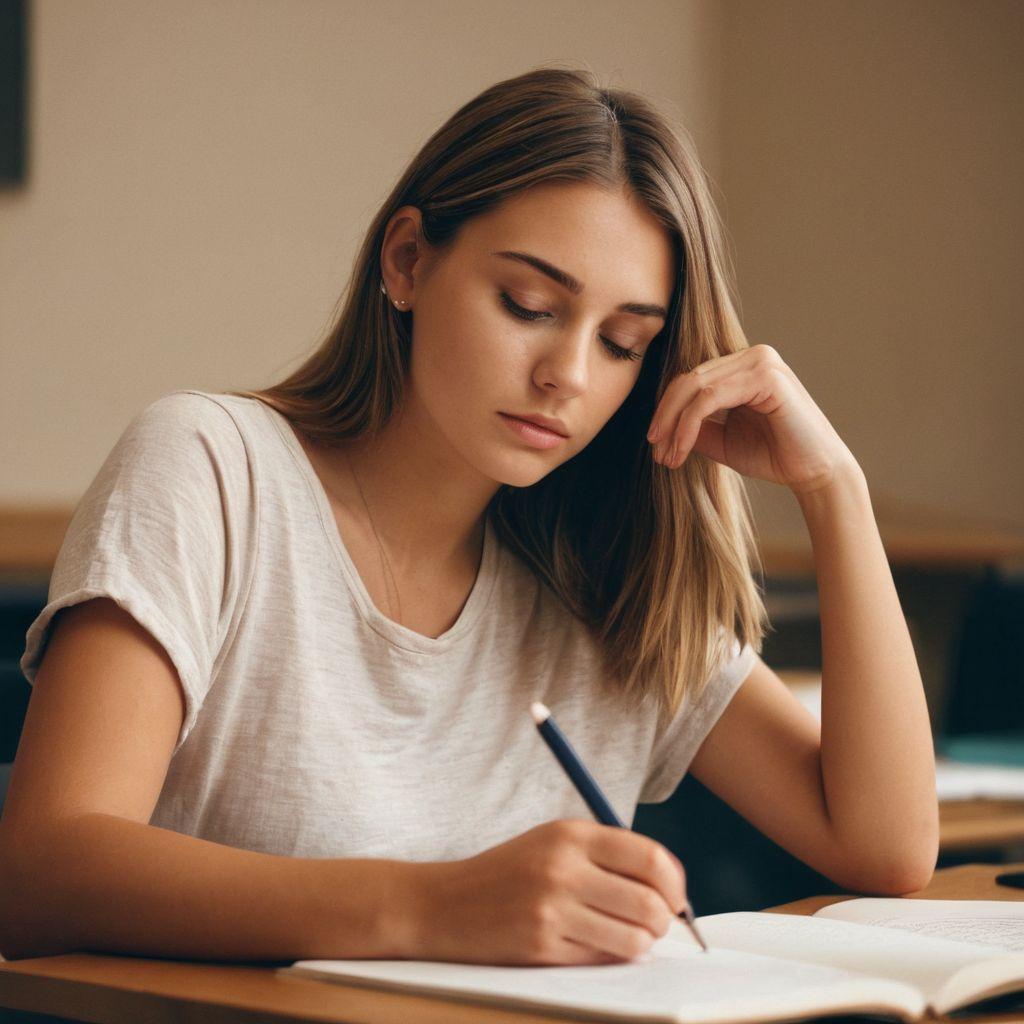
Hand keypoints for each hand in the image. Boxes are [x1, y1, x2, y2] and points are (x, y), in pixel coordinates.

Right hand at [405, 819, 687, 965]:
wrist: (444, 903)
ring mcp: (552, 909)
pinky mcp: (542, 947)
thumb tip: (669, 886)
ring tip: (626, 936)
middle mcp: (563, 868)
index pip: (650, 858)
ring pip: (633, 939)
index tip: (676, 896)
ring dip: (640, 944)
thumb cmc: (509, 872)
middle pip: (649, 902)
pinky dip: (609, 956)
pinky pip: (602, 959)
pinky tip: (592, 944)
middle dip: (665, 920)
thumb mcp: (554, 842)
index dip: (674, 883)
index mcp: (571, 834)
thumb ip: (607, 855)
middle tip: (657, 924)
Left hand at [647, 344, 858, 494]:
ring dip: (673, 425)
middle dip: (664, 417)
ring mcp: (761, 362)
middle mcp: (752, 356)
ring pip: (695, 388)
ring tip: (666, 457)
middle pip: (688, 379)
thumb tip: (660, 427)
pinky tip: (681, 450)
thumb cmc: (774, 456)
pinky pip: (710, 398)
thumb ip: (695, 427)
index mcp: (743, 366)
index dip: (666, 411)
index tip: (655, 445)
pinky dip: (688, 425)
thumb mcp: (722, 440)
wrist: (815, 473)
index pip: (691, 379)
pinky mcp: (766, 376)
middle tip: (655, 451)